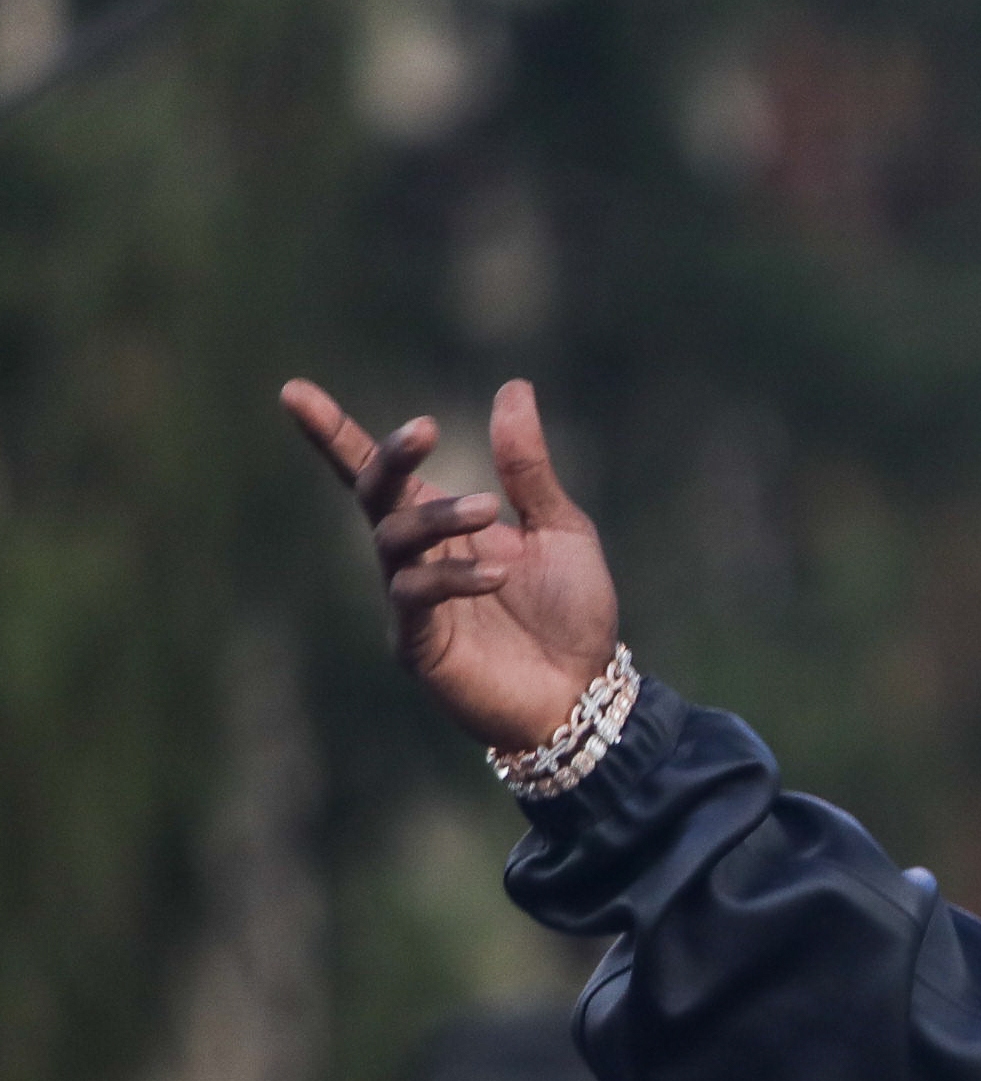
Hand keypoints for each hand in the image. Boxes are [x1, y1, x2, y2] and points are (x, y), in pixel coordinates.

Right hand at [279, 377, 617, 753]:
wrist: (586, 692)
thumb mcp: (560, 528)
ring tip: (492, 510)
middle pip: (374, 494)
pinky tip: (497, 574)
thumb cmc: (571, 613)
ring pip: (394, 540)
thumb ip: (527, 467)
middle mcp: (415, 557)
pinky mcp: (418, 643)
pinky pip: (416, 596)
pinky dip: (453, 577)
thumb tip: (513, 387)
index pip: (377, 473)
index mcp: (441, 525)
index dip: (334, 434)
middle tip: (425, 428)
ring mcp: (410, 600)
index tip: (293, 392)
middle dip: (388, 457)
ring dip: (441, 517)